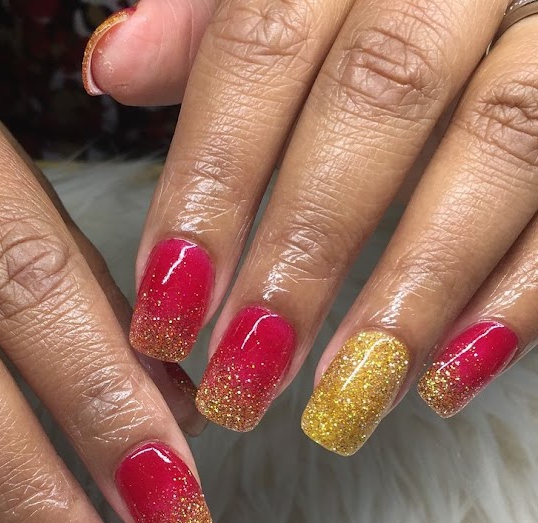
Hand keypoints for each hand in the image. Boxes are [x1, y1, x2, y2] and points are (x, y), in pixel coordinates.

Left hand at [85, 0, 536, 452]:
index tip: (168, 310)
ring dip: (412, 290)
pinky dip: (521, 296)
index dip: (210, 184)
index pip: (260, 47)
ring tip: (344, 399)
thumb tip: (111, 65)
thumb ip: (207, 26)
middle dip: (303, 252)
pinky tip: (445, 377)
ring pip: (497, 142)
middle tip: (245, 374)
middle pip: (377, 96)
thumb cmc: (369, 8)